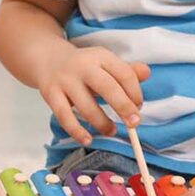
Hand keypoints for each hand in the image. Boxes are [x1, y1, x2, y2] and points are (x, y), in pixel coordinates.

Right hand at [35, 44, 150, 144]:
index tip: (138, 107)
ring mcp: (65, 80)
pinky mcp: (51, 93)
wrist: (47, 59)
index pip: (124, 74)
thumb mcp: (105, 63)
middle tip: (134, 123)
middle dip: (123, 107)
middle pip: (107, 87)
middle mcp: (83, 66)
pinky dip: (76, 131)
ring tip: (111, 130)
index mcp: (100, 56)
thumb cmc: (84, 66)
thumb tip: (147, 73)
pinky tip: (87, 139)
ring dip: (102, 122)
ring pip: (86, 106)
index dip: (135, 92)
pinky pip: (64, 116)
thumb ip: (127, 70)